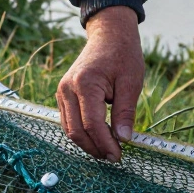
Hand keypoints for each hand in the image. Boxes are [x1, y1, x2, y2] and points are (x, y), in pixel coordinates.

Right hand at [57, 6, 143, 161]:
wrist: (108, 35)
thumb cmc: (123, 55)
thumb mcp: (131, 83)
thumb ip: (125, 113)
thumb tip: (124, 140)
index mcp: (85, 84)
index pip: (92, 124)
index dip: (105, 144)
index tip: (119, 156)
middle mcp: (67, 89)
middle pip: (76, 131)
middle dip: (95, 148)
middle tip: (114, 157)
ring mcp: (62, 92)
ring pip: (69, 129)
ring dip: (87, 143)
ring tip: (108, 150)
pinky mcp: (63, 95)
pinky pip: (68, 121)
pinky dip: (82, 133)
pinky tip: (98, 138)